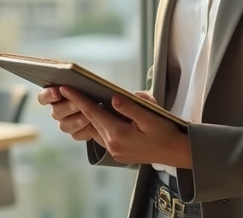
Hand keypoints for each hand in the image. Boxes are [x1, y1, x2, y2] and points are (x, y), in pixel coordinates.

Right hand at [37, 86, 97, 142]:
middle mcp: (59, 109)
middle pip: (56, 112)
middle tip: (78, 104)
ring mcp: (66, 122)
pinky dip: (85, 131)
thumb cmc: (97, 90)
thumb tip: (92, 86)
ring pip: (64, 126)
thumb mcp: (91, 84)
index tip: (57, 92)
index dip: (48, 95)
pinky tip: (94, 126)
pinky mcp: (76, 133)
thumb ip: (85, 83)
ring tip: (88, 117)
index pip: (44, 97)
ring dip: (76, 121)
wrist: (108, 106)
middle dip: (68, 107)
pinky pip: (76, 135)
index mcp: (57, 94)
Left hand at [59, 87, 191, 168]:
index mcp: (119, 135)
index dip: (79, 99)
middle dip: (80, 106)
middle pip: (91, 121)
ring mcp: (114, 151)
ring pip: (95, 130)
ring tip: (82, 101)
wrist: (176, 153)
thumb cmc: (166, 132)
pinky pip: (102, 137)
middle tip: (68, 90)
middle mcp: (112, 145)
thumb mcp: (151, 117)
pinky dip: (98, 125)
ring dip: (89, 116)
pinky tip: (99, 116)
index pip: (93, 113)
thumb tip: (114, 98)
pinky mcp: (118, 154)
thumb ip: (131, 108)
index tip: (65, 88)